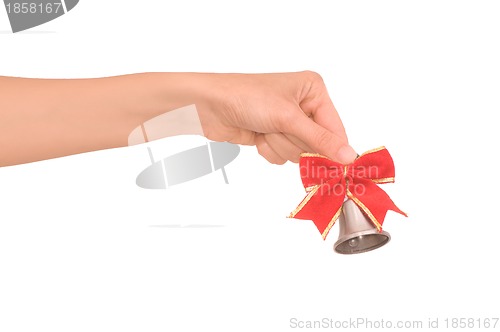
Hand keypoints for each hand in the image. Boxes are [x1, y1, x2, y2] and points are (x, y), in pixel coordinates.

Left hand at [196, 71, 356, 163]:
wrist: (208, 105)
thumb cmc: (247, 97)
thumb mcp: (288, 117)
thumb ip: (319, 140)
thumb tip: (349, 156)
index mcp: (313, 90)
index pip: (335, 128)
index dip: (332, 149)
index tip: (334, 168)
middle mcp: (303, 105)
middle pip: (316, 144)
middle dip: (294, 141)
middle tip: (278, 129)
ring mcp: (286, 122)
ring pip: (297, 152)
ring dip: (279, 145)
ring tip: (264, 128)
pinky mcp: (272, 135)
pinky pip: (281, 156)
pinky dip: (269, 149)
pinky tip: (257, 136)